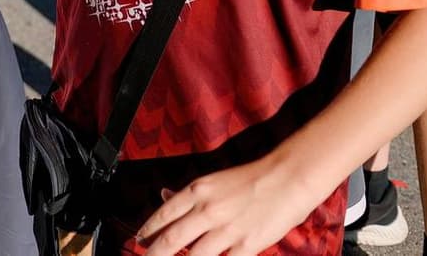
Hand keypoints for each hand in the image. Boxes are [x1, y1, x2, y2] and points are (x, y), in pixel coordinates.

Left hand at [134, 156, 325, 255]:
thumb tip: (165, 195)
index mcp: (197, 191)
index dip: (148, 231)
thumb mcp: (213, 180)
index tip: (139, 241)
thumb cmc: (251, 177)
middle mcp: (207, 211)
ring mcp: (226, 230)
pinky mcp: (246, 246)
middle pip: (171, 239)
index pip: (163, 215)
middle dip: (154, 253)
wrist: (287, 179)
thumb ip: (189, 193)